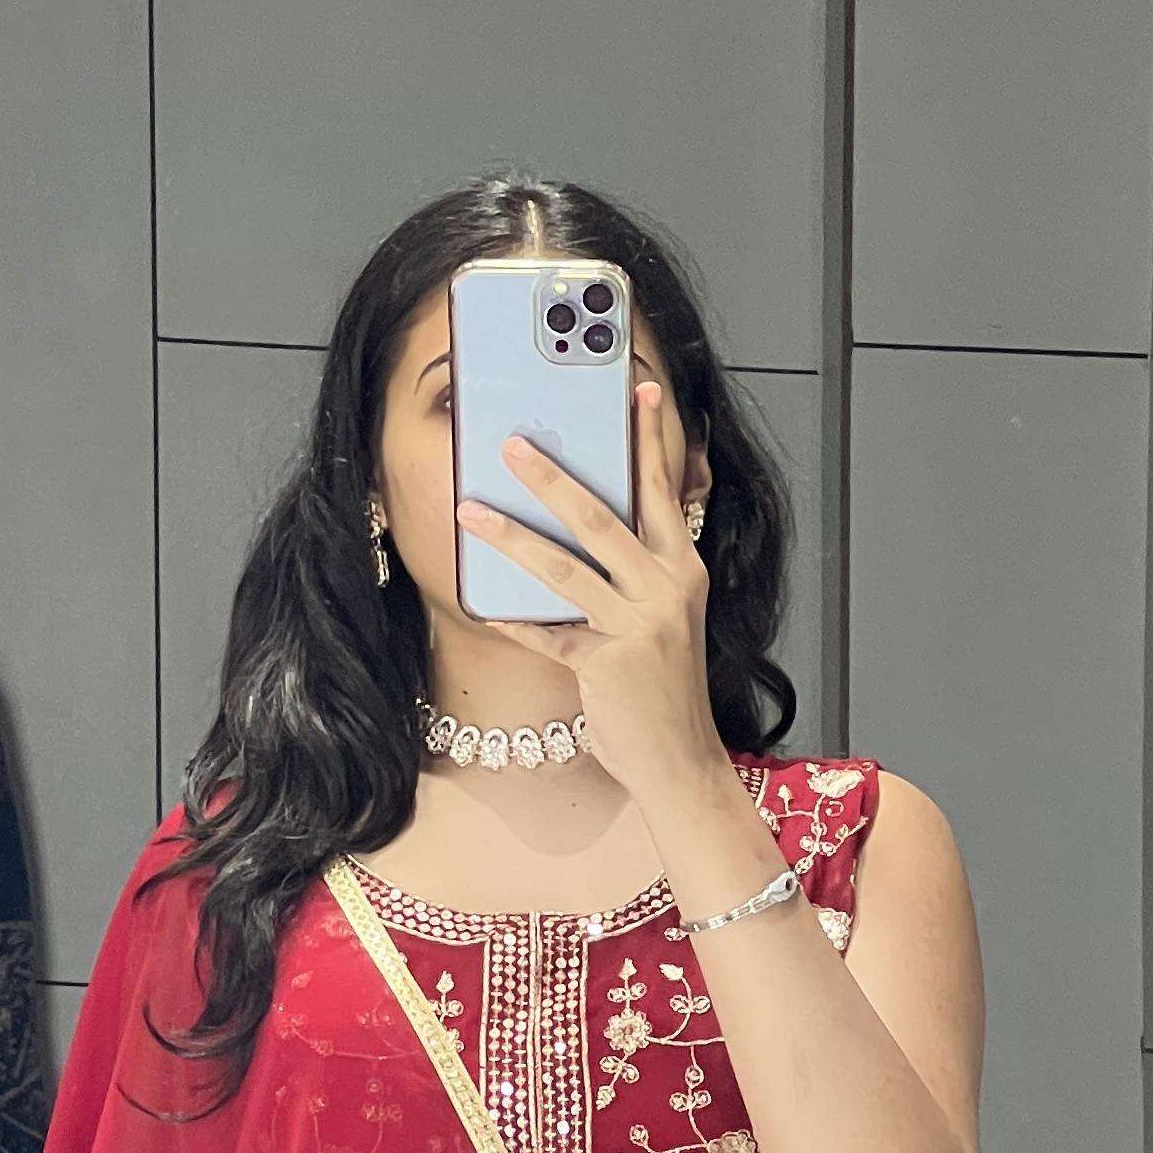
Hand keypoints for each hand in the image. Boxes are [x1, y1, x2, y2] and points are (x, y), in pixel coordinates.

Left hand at [455, 377, 721, 799]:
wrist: (680, 761)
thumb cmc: (665, 690)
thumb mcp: (666, 620)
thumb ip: (641, 574)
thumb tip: (595, 531)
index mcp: (682, 570)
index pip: (662, 491)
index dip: (648, 439)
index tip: (637, 390)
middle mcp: (665, 590)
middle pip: (602, 517)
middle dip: (552, 477)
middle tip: (511, 445)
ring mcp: (636, 627)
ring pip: (563, 569)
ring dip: (511, 536)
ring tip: (470, 510)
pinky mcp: (605, 665)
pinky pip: (548, 635)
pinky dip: (515, 623)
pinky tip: (483, 605)